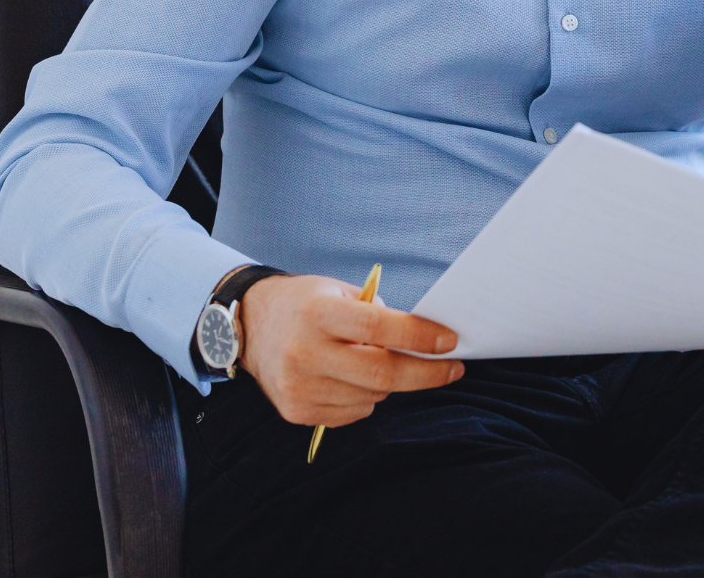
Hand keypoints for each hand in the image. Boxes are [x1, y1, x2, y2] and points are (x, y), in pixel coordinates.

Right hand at [238, 273, 461, 426]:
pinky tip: (352, 378)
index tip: (450, 342)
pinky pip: (353, 412)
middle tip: (452, 369)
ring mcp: (298, 386)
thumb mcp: (339, 292)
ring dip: (390, 384)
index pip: (378, 328)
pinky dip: (366, 397)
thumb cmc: (306, 304)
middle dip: (425, 374)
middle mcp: (304, 352)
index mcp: (317, 313)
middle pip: (380, 374)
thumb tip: (426, 341)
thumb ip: (378, 314)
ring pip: (371, 397)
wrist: (251, 327)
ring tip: (379, 362)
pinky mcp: (296, 411)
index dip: (419, 337)